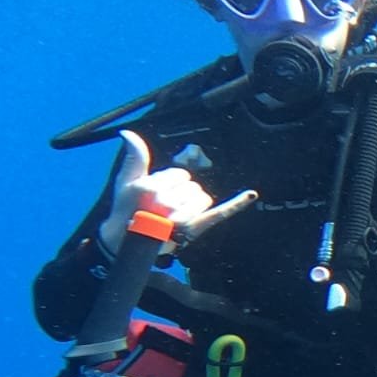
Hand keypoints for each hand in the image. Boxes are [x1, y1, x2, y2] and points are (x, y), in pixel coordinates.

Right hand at [97, 131, 257, 255]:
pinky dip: (237, 204)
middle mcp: (166, 201)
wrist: (128, 243)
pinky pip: (220, 213)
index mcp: (150, 188)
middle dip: (182, 194)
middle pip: (192, 186)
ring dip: (194, 204)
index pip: (179, 174)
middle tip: (165, 208)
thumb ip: (135, 158)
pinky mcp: (196, 227)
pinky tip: (251, 194)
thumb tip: (128, 133)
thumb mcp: (126, 182)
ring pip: (204, 198)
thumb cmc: (127, 210)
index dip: (172, 182)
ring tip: (176, 216)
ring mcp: (181, 216)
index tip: (160, 195)